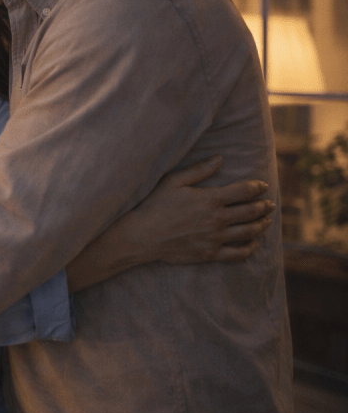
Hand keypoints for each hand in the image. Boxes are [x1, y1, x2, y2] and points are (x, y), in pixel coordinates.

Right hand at [125, 156, 274, 264]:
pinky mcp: (210, 254)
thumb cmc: (155, 206)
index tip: (263, 186)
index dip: (257, 187)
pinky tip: (253, 243)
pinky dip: (250, 248)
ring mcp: (215, 238)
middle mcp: (217, 219)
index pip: (244, 191)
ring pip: (249, 232)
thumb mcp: (173, 181)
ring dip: (261, 225)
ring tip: (267, 221)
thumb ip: (199, 170)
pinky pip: (238, 254)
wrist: (142, 236)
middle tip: (270, 204)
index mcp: (210, 199)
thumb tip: (219, 158)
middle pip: (251, 212)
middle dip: (264, 206)